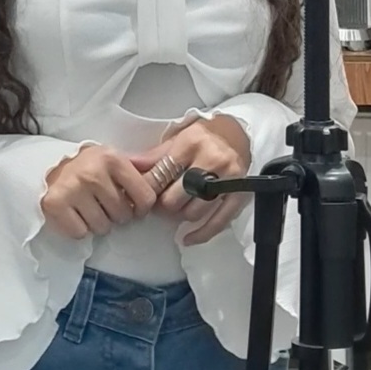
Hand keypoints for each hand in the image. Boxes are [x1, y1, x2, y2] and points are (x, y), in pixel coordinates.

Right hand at [41, 145, 157, 239]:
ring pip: (102, 227)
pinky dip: (80, 228)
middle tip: (105, 203)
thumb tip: (163, 181)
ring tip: (90, 207)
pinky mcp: (55, 204)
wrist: (51, 166)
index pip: (145, 197)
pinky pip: (81, 233)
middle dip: (117, 214)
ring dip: (99, 223)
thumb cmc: (90, 167)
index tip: (133, 205)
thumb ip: (138, 171)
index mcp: (112, 158)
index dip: (142, 207)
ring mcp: (73, 188)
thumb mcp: (114, 161)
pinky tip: (76, 213)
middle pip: (123, 215)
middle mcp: (93, 172)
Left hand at [129, 116, 250, 245]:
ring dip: (180, 216)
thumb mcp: (178, 137)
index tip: (143, 195)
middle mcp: (211, 160)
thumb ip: (156, 156)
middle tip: (159, 204)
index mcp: (191, 143)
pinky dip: (201, 234)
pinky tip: (188, 238)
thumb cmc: (204, 135)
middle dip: (163, 205)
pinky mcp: (240, 194)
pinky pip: (218, 222)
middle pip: (175, 198)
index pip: (162, 174)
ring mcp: (227, 179)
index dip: (149, 188)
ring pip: (194, 212)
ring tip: (176, 208)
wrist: (238, 131)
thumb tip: (130, 165)